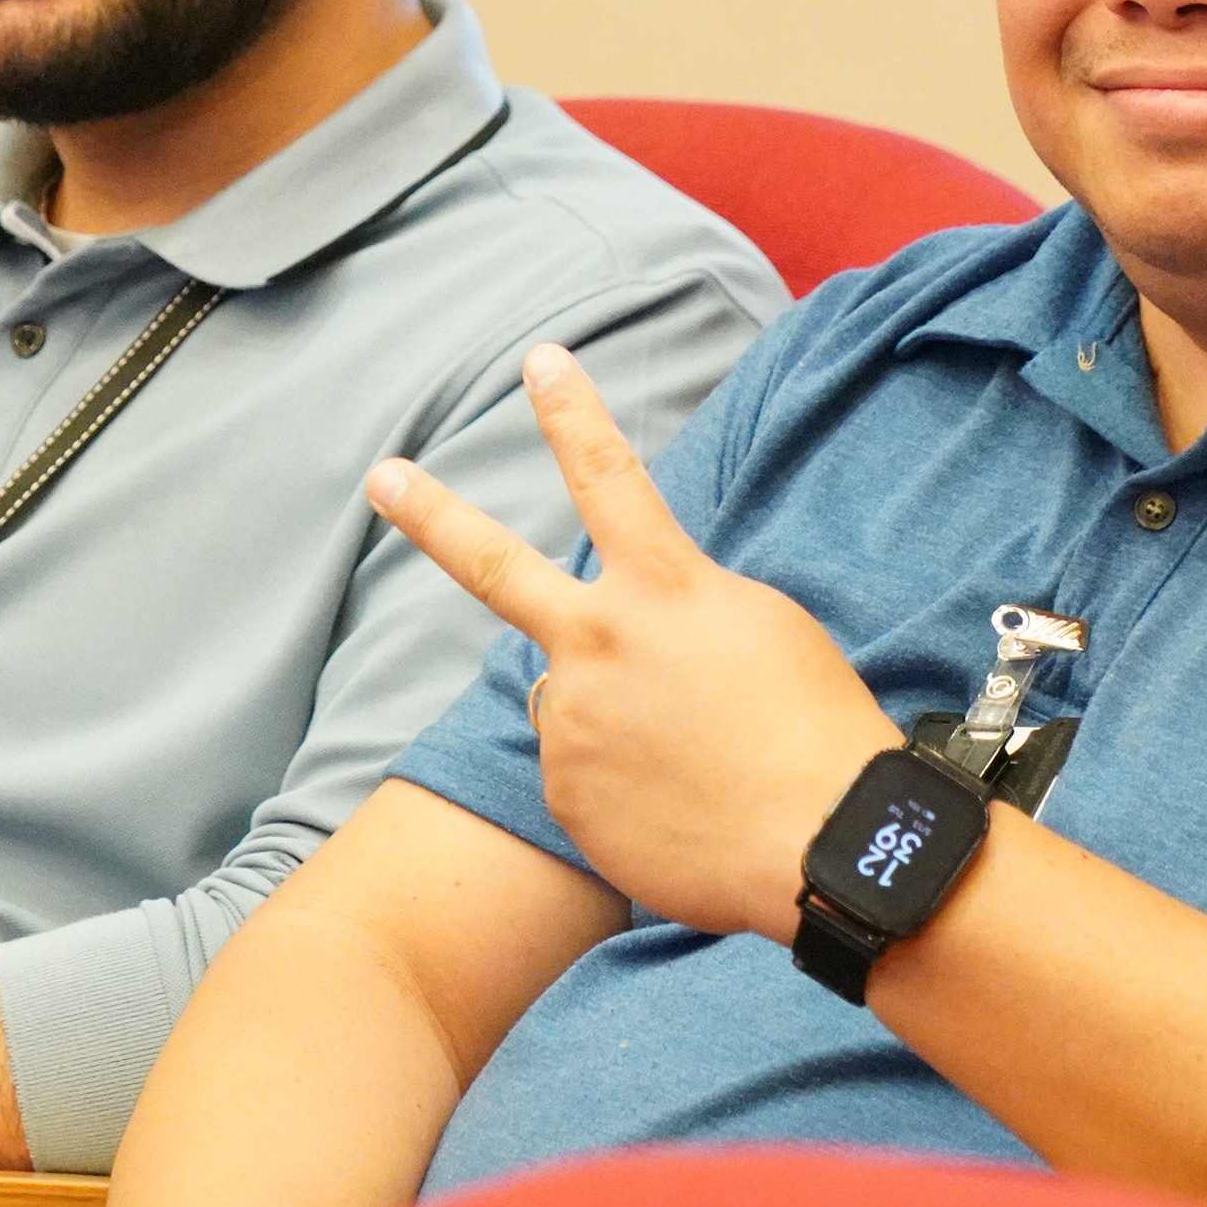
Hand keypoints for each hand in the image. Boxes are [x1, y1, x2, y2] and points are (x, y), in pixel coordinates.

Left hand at [364, 344, 901, 941]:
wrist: (824, 846)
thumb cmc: (812, 727)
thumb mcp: (759, 626)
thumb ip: (675, 608)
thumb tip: (625, 634)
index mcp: (662, 587)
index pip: (607, 475)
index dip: (571, 412)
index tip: (539, 360)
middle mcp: (597, 644)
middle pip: (494, 567)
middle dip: (431, 514)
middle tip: (382, 475)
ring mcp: (571, 723)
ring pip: (571, 701)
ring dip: (614, 719)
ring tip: (692, 763)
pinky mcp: (564, 796)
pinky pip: (581, 776)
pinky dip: (621, 788)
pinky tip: (677, 807)